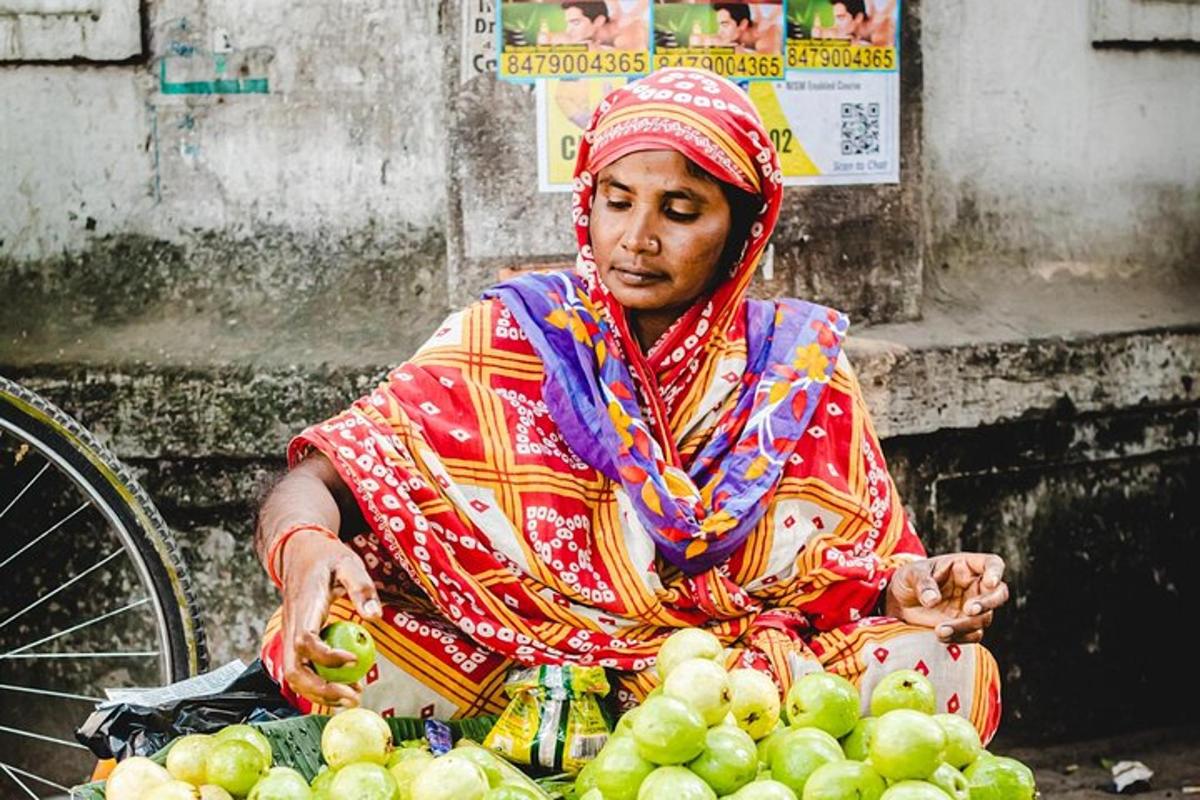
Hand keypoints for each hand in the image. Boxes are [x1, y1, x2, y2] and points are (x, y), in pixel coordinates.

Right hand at [279, 533, 381, 707]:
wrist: (298, 553)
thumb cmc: (326, 558)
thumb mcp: (348, 563)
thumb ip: (361, 587)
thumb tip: (374, 616)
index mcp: (305, 607)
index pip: (305, 641)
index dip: (326, 657)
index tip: (353, 660)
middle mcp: (291, 627)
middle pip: (294, 670)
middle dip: (320, 690)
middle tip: (353, 696)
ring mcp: (290, 637)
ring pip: (294, 676)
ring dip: (320, 693)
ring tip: (353, 696)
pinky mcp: (295, 642)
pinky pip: (301, 670)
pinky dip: (319, 684)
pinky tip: (345, 686)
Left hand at [885, 553, 1007, 643]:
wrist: (899, 602)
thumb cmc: (908, 579)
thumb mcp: (911, 574)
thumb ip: (923, 584)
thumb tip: (932, 600)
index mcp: (966, 566)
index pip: (992, 564)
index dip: (995, 572)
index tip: (989, 581)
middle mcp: (974, 586)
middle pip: (999, 593)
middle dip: (988, 602)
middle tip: (969, 610)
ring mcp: (972, 608)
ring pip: (984, 618)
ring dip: (965, 625)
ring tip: (940, 629)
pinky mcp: (965, 627)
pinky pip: (973, 635)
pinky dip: (960, 637)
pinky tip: (941, 636)